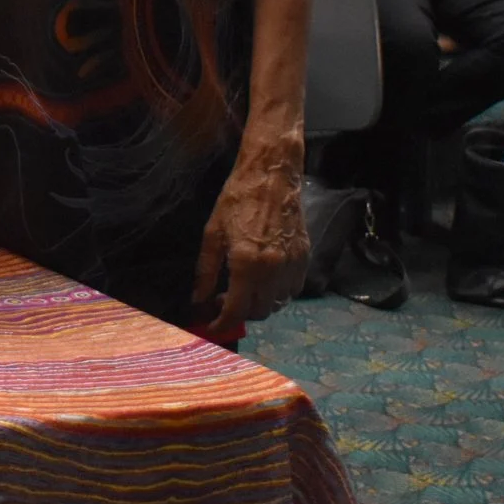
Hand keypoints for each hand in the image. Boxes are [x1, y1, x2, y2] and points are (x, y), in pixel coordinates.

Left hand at [193, 143, 308, 334]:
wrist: (272, 177)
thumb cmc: (237, 200)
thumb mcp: (212, 234)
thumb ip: (206, 272)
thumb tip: (198, 301)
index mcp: (247, 264)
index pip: (237, 311)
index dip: (222, 324)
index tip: (211, 326)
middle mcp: (274, 271)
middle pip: (258, 312)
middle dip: (239, 313)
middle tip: (222, 298)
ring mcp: (292, 266)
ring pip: (277, 304)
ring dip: (258, 304)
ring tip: (243, 287)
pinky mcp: (305, 259)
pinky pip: (292, 290)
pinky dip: (277, 293)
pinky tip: (264, 279)